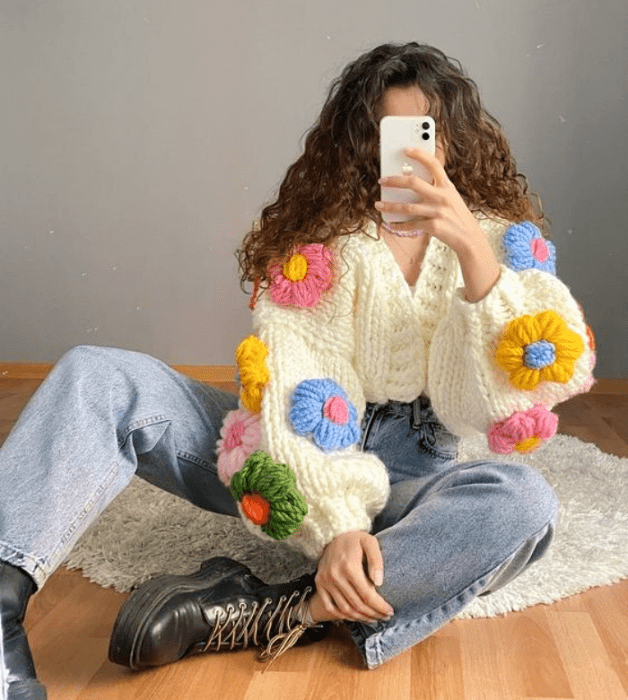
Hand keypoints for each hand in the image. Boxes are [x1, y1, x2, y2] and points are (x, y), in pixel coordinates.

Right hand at [313, 531, 393, 623]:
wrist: (333, 534)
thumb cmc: (355, 539)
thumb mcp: (370, 542)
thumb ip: (377, 560)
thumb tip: (378, 583)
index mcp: (349, 566)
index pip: (367, 594)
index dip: (380, 606)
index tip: (390, 611)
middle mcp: (335, 575)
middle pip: (357, 604)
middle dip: (373, 614)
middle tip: (385, 617)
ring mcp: (325, 580)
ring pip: (345, 609)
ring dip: (361, 617)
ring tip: (373, 618)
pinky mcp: (319, 583)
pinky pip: (331, 607)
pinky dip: (344, 616)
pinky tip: (356, 616)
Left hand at [376, 147, 500, 301]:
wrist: (470, 237)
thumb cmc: (457, 215)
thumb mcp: (451, 196)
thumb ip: (436, 187)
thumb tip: (411, 179)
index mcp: (447, 186)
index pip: (433, 164)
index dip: (419, 154)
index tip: (405, 149)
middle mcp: (442, 196)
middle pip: (413, 183)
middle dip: (394, 181)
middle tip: (382, 180)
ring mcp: (438, 212)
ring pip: (407, 207)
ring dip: (390, 206)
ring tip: (378, 205)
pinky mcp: (434, 226)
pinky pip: (411, 225)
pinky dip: (399, 225)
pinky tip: (391, 224)